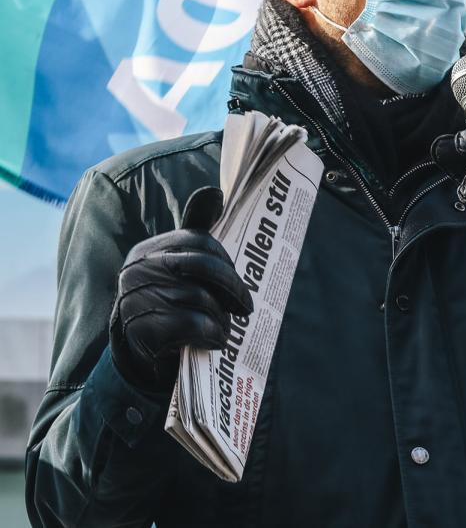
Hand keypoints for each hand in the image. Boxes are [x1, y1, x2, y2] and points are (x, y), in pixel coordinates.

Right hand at [109, 187, 253, 391]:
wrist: (140, 357)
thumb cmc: (170, 305)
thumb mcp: (182, 268)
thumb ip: (196, 231)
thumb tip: (213, 192)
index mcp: (149, 250)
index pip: (199, 241)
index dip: (226, 261)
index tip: (240, 282)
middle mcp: (137, 270)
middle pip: (201, 266)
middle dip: (231, 287)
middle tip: (247, 307)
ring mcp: (135, 300)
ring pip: (198, 298)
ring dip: (221, 317)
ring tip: (225, 327)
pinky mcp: (139, 331)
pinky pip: (190, 325)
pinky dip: (211, 334)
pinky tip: (216, 340)